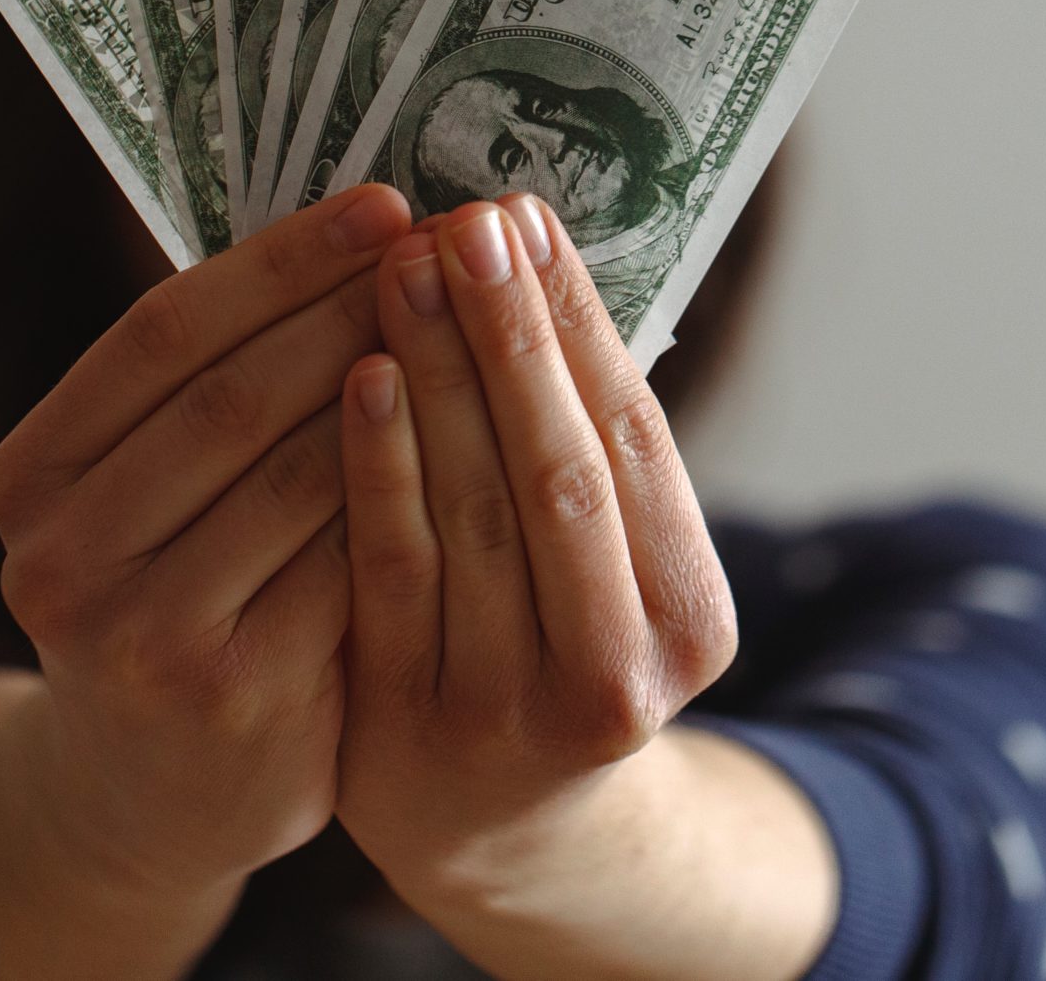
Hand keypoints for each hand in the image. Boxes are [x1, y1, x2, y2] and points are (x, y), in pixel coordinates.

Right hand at [0, 182, 414, 895]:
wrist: (147, 795)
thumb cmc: (175, 596)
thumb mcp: (143, 494)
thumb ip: (211, 387)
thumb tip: (354, 228)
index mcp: (32, 474)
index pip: (162, 333)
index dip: (280, 260)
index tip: (384, 202)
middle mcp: (60, 554)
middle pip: (229, 397)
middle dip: (353, 310)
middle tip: (457, 250)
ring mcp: (137, 633)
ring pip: (296, 476)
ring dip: (400, 391)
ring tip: (481, 326)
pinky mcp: (228, 694)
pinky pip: (343, 564)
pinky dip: (409, 492)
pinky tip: (477, 438)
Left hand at [332, 195, 739, 905]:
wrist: (499, 828)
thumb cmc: (553, 644)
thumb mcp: (611, 568)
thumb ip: (580, 441)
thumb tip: (529, 250)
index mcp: (688, 617)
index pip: (633, 438)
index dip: (577, 322)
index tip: (526, 219)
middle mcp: (614, 671)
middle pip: (560, 470)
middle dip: (511, 333)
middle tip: (466, 221)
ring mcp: (506, 706)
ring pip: (474, 511)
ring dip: (438, 375)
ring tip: (405, 265)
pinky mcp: (405, 725)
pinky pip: (387, 570)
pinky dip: (375, 467)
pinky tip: (357, 373)